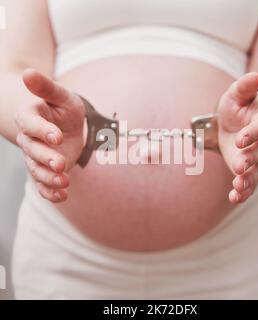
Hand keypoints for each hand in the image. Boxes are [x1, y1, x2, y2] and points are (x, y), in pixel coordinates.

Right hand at [15, 69, 85, 201]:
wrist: (66, 125)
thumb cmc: (64, 108)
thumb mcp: (61, 95)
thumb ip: (46, 87)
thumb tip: (28, 73)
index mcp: (30, 116)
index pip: (31, 124)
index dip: (42, 131)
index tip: (57, 137)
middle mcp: (29, 138)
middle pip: (33, 150)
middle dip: (46, 158)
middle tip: (61, 164)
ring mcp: (36, 156)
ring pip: (36, 169)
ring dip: (49, 178)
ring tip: (63, 182)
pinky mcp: (45, 170)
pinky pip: (43, 183)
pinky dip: (51, 191)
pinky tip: (62, 196)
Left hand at [217, 72, 257, 203]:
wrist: (241, 121)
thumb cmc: (240, 107)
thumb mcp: (237, 94)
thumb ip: (244, 87)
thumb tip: (254, 76)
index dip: (254, 133)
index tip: (240, 139)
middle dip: (250, 159)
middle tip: (239, 166)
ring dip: (248, 180)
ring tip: (238, 188)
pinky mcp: (252, 169)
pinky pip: (251, 181)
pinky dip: (244, 191)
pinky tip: (234, 197)